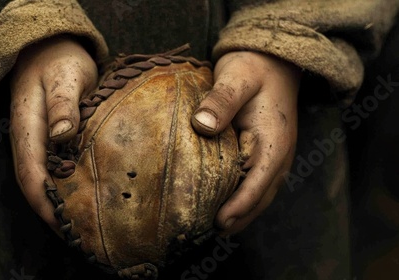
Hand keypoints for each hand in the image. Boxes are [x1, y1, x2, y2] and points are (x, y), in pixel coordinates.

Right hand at [9, 36, 97, 233]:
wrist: (47, 50)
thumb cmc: (59, 61)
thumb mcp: (65, 76)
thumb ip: (63, 103)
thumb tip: (62, 135)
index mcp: (28, 128)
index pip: (31, 175)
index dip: (44, 203)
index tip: (63, 224)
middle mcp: (28, 140)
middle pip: (34, 184)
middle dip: (52, 211)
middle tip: (79, 234)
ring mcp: (37, 141)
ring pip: (43, 179)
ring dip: (58, 202)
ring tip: (83, 222)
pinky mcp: (49, 139)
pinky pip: (53, 168)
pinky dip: (65, 186)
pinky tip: (83, 195)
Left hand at [192, 51, 300, 234]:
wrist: (272, 60)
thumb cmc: (253, 67)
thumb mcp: (236, 77)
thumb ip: (221, 100)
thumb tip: (202, 126)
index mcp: (274, 141)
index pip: (258, 183)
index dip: (239, 206)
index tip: (218, 222)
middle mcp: (278, 154)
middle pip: (261, 196)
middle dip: (239, 216)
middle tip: (210, 231)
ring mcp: (273, 155)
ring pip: (259, 192)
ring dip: (241, 211)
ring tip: (215, 226)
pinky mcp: (264, 151)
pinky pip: (254, 181)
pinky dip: (241, 196)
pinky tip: (222, 201)